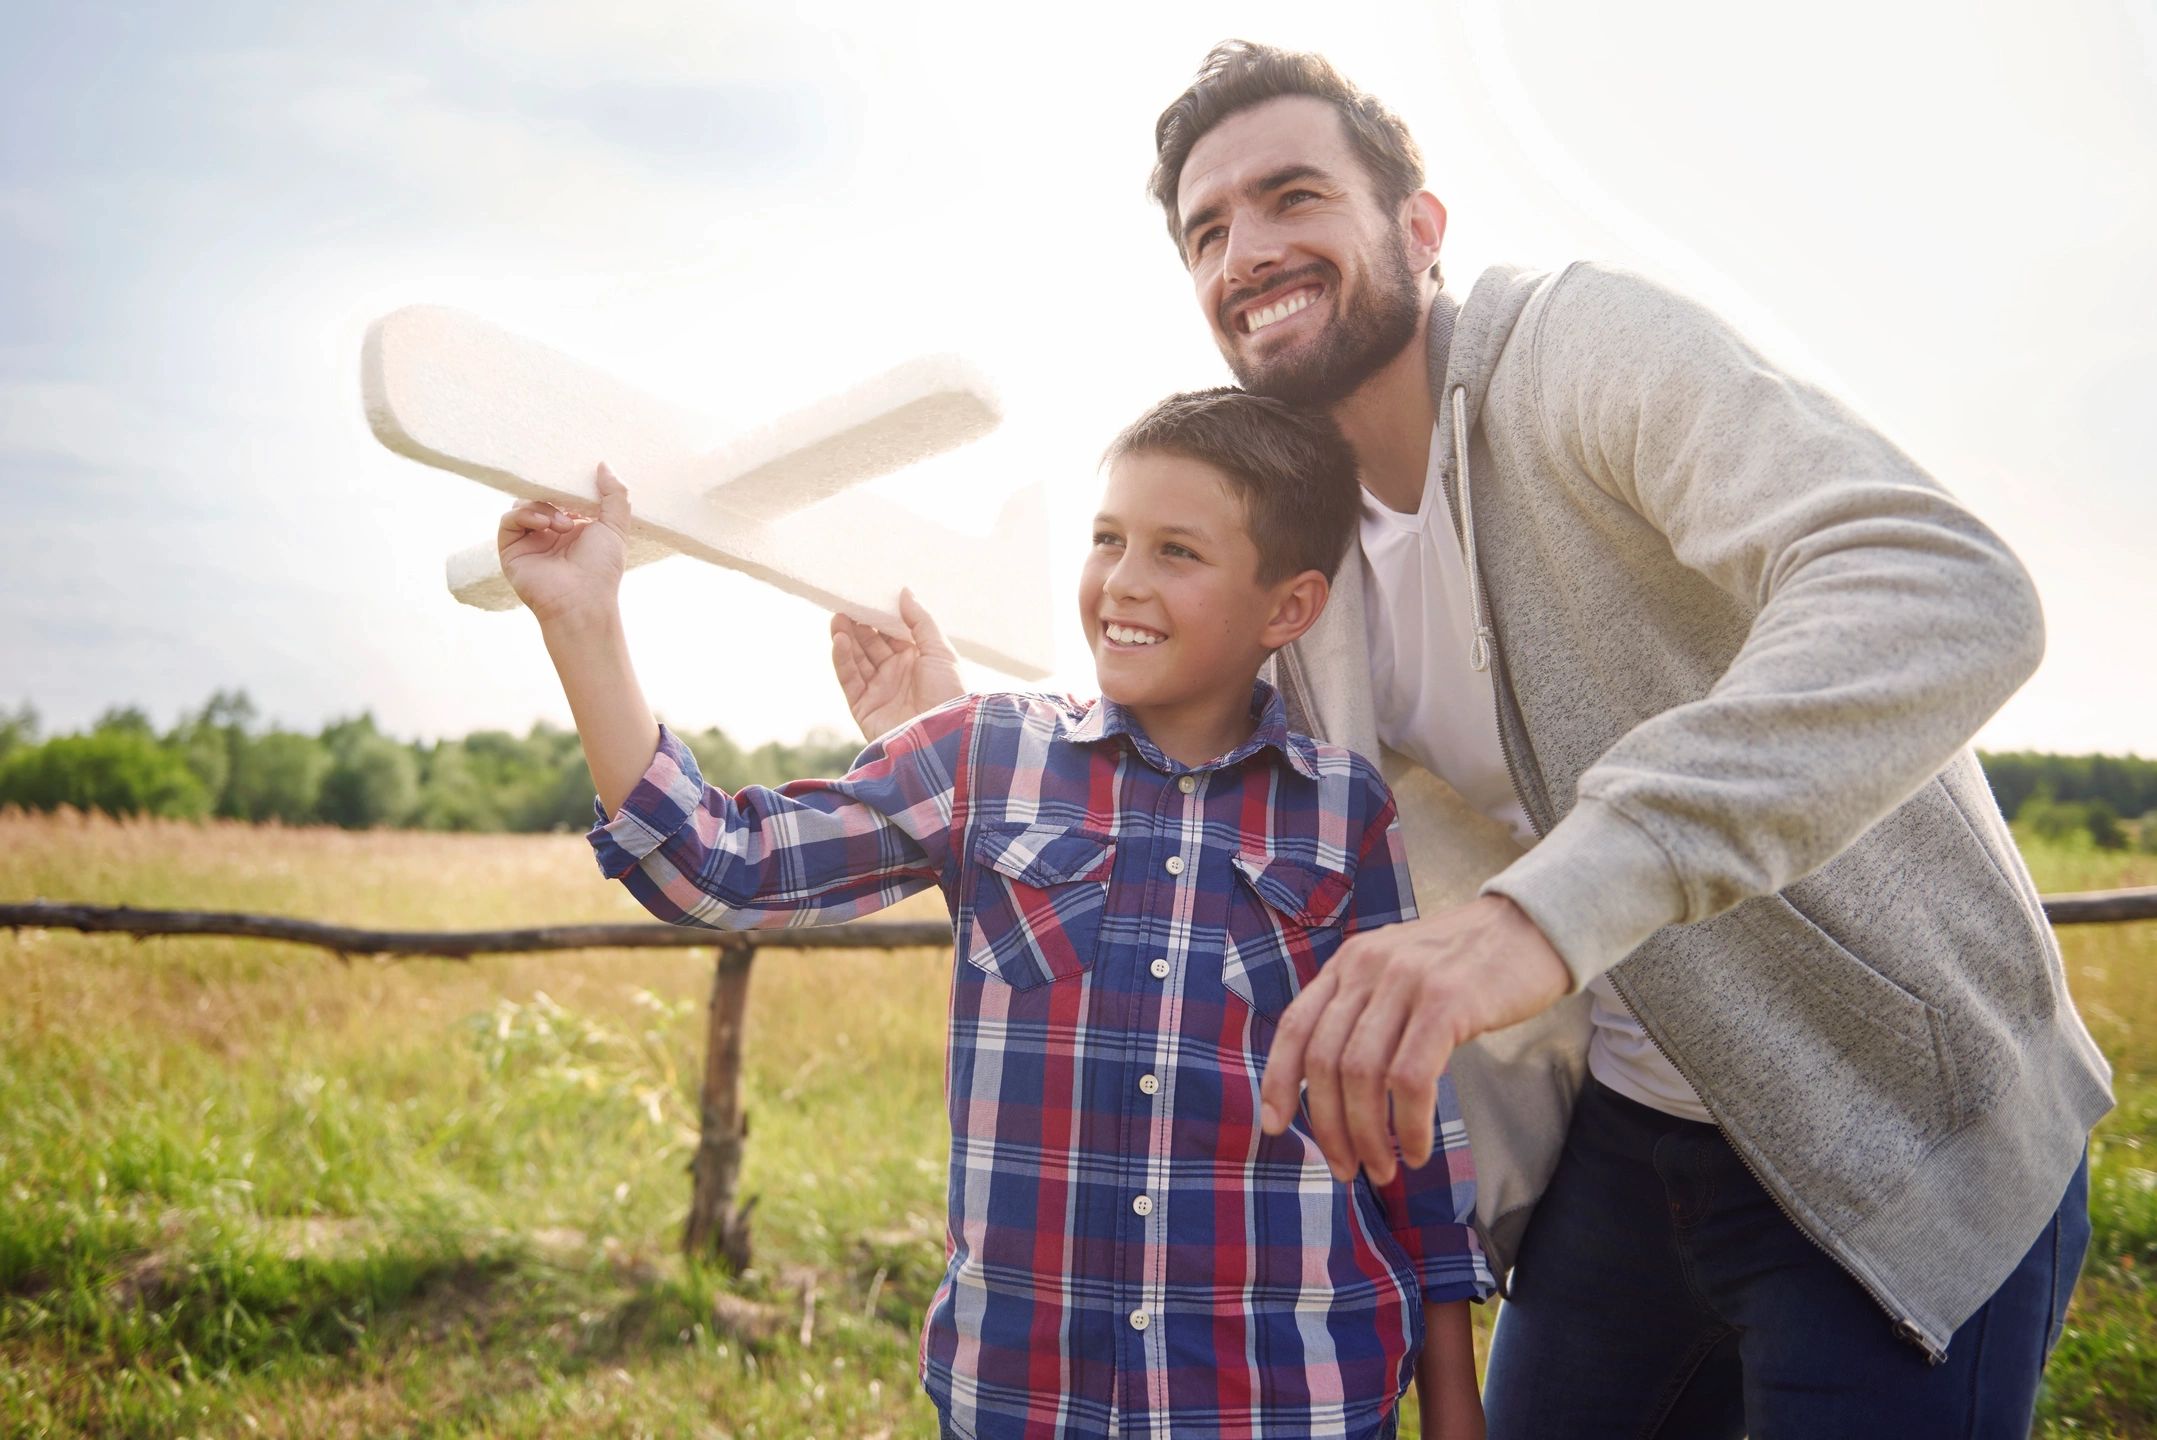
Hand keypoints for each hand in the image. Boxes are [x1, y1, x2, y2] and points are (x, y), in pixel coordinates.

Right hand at [498, 462, 631, 628]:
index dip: (567, 486)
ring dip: (543, 507)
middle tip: (566, 495)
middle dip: (553, 492)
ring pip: (524, 504)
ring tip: (564, 525)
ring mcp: (529, 541)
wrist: (581, 601)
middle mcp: (549, 533)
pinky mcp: (511, 549)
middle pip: (540, 497)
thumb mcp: (615, 526)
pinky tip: (544, 525)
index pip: (563, 496)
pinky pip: (509, 520)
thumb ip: (614, 494)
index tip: (577, 477)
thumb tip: (602, 464)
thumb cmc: (602, 569)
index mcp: (574, 527)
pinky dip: (525, 515)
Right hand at [829, 589, 964, 741]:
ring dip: (846, 639)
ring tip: (838, 618)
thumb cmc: (949, 694)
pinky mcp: (863, 708)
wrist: (943, 738)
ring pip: (856, 660)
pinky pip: (849, 680)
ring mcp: (878, 691)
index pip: (891, 634)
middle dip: (858, 625)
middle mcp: (896, 675)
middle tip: (846, 605)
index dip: (879, 617)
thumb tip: (904, 591)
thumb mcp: (941, 652)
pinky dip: (842, 660)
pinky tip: (839, 641)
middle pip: (870, 645)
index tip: (866, 596)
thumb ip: (921, 621)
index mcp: (916, 661)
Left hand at [1260, 895, 1569, 1183]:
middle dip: (1330, 1127)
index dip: (1278, 1081)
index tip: (1274, 1126)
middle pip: (1326, 1061)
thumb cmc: (1467, 966)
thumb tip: (1332, 1088)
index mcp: (1349, 963)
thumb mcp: (1398, 972)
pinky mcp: (1447, 1002)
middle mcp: (1368, 967)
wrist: (1532, 927)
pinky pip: (1410, 1079)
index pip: (1296, 1026)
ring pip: (1363, 1075)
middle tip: (1348, 1169)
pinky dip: (1409, 1124)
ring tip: (1384, 1168)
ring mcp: (1406, 981)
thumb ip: (1364, 1012)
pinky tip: (1417, 1149)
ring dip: (1368, 1135)